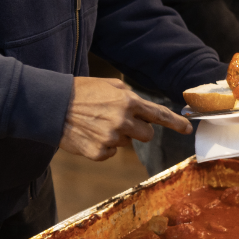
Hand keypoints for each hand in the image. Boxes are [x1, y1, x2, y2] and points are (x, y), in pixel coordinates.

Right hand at [59, 77, 190, 160]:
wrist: (52, 106)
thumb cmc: (80, 92)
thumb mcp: (108, 85)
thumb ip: (128, 95)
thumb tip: (141, 107)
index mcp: (127, 102)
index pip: (159, 114)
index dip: (176, 123)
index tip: (187, 129)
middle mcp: (123, 121)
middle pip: (147, 135)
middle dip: (139, 130)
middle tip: (120, 122)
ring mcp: (111, 138)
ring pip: (127, 144)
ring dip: (118, 136)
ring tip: (98, 125)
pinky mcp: (99, 153)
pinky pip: (111, 153)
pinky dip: (104, 146)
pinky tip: (90, 135)